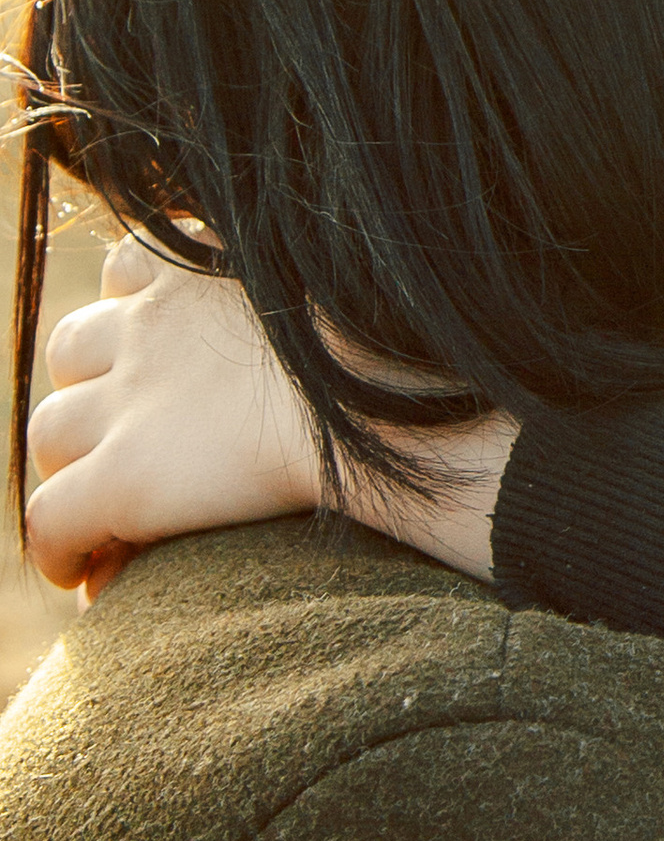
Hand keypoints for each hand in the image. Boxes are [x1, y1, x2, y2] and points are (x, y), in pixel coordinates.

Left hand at [25, 238, 515, 595]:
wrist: (407, 407)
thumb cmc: (428, 364)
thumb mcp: (384, 295)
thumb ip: (363, 298)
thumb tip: (434, 303)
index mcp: (214, 265)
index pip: (135, 274)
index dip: (135, 322)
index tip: (158, 365)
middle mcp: (158, 321)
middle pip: (77, 348)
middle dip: (90, 394)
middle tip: (127, 448)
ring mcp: (133, 399)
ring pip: (52, 431)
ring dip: (71, 469)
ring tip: (105, 518)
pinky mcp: (125, 478)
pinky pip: (52, 517)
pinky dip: (58, 548)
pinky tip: (85, 575)